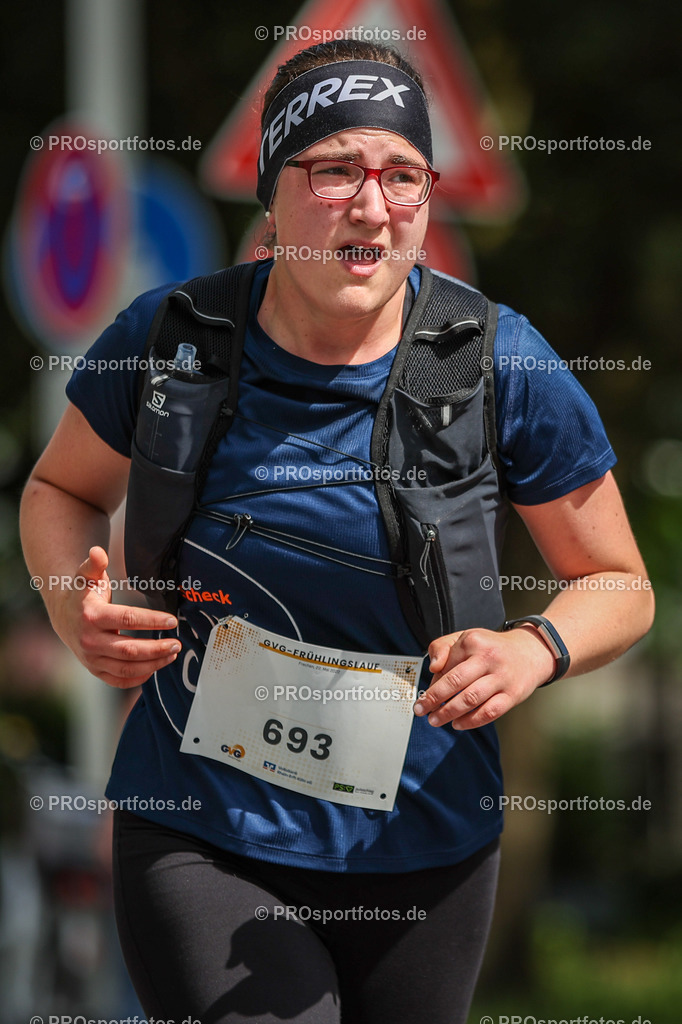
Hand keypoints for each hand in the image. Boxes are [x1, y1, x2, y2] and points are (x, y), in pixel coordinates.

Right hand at [52, 546, 180, 688]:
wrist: (63, 614)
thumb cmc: (82, 592)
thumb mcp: (86, 574)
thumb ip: (94, 563)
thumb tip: (98, 552)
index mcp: (91, 616)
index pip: (127, 620)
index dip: (152, 620)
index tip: (172, 621)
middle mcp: (90, 641)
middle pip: (129, 650)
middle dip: (157, 649)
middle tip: (177, 643)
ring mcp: (91, 658)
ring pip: (127, 668)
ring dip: (153, 664)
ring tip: (172, 654)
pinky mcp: (95, 669)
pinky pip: (119, 680)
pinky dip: (139, 678)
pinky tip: (155, 667)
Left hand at [413, 625, 556, 729]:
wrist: (530, 652)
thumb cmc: (491, 648)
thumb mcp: (466, 637)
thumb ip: (442, 648)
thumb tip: (433, 668)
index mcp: (473, 641)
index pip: (445, 666)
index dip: (432, 684)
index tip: (423, 697)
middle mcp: (488, 657)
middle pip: (455, 681)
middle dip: (434, 699)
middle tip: (420, 710)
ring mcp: (502, 677)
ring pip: (470, 699)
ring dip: (449, 713)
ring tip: (435, 720)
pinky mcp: (512, 695)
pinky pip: (489, 712)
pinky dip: (471, 721)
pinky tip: (458, 724)